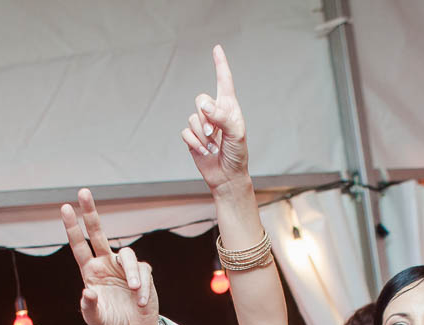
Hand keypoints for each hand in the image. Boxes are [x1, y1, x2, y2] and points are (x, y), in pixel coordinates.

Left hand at [60, 189, 160, 324]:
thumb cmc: (110, 323)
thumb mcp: (95, 319)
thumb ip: (89, 307)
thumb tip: (88, 291)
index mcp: (90, 271)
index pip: (79, 246)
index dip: (72, 227)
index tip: (65, 207)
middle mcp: (106, 264)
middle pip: (98, 232)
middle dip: (91, 212)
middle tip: (83, 192)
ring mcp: (124, 268)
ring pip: (128, 255)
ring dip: (131, 272)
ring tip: (134, 290)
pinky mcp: (143, 274)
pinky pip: (144, 273)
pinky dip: (143, 288)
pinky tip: (140, 302)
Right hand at [181, 45, 249, 194]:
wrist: (227, 176)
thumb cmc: (237, 154)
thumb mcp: (236, 133)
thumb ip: (222, 116)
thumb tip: (204, 106)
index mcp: (229, 107)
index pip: (224, 81)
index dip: (220, 64)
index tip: (217, 49)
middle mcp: (215, 113)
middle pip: (200, 99)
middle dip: (205, 116)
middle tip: (214, 133)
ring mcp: (203, 125)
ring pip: (192, 118)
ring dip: (202, 134)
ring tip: (212, 146)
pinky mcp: (192, 138)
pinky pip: (185, 132)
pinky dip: (194, 143)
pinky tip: (204, 151)